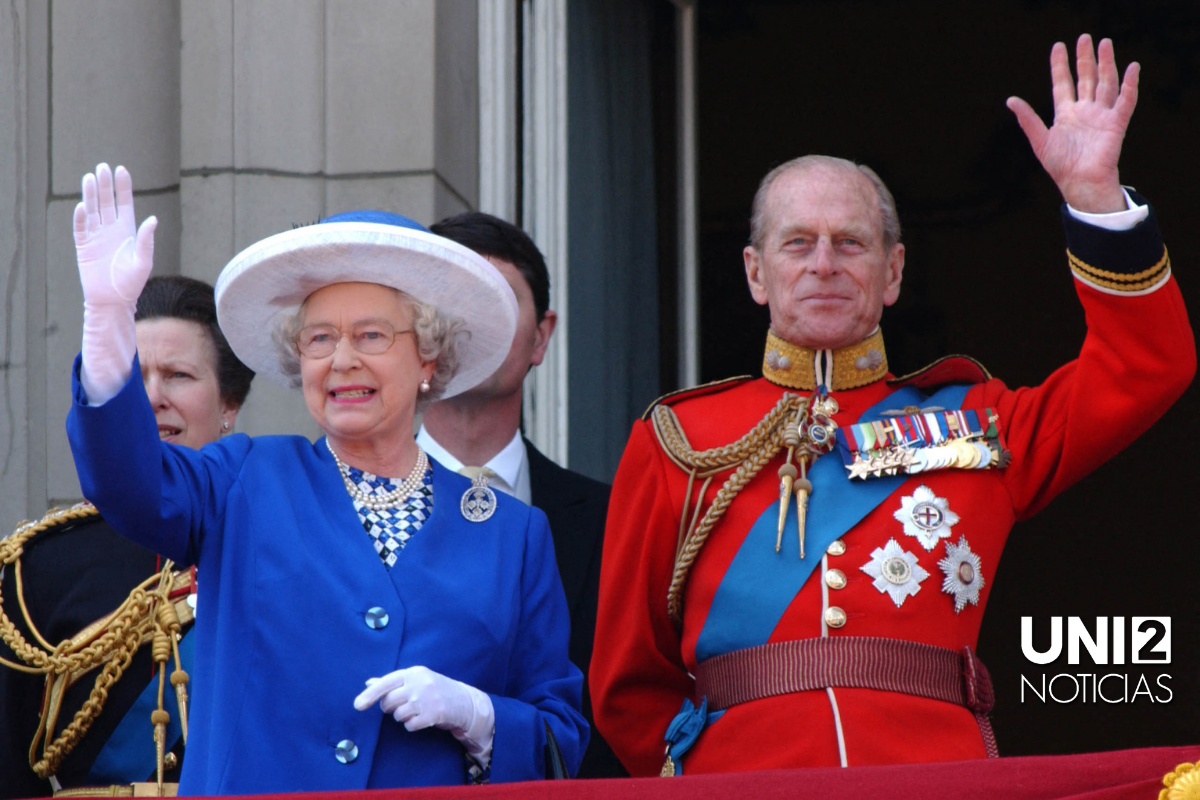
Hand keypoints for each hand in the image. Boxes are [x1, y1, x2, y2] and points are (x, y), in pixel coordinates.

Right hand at [74, 163, 155, 306]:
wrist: (113, 301)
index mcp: (127, 231)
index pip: (124, 203)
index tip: (121, 170)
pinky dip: (80, 218)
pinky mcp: (83, 247)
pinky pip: (80, 228)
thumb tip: (152, 219)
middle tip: (102, 167)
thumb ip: (146, 240)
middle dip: (105, 185)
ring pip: (92, 211)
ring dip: (91, 195)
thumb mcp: (143, 261)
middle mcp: (111, 230)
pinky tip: (82, 205)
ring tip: (90, 177)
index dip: (122, 187)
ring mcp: (96, 237)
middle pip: (106, 202)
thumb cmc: (131, 284)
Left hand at [354, 666, 494, 756]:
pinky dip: (412, 725)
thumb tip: (368, 682)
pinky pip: (409, 725)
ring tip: (416, 711)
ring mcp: (427, 699)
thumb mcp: (415, 680)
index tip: (357, 705)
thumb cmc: (434, 689)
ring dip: (403, 717)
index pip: (386, 683)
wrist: (463, 701)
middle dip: (390, 708)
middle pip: (389, 701)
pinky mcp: (433, 714)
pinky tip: (422, 719)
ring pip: (398, 715)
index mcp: (413, 672)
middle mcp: (419, 683)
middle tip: (402, 705)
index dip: (370, 695)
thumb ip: (392, 682)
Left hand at [1006, 34, 1137, 212]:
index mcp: (1066, 114)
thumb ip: (1027, 119)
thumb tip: (1010, 100)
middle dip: (1085, 58)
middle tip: (1085, 37)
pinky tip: (1132, 68)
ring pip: (1106, 83)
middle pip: (1086, 78)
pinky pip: (1126, 101)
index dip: (1060, 65)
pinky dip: (1130, 85)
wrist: (1078, 184)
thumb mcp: (1039, 139)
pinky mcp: (1116, 124)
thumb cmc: (1060, 166)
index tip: (1058, 46)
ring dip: (1107, 64)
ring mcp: (1101, 116)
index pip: (1063, 83)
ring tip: (1106, 43)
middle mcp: (1085, 111)